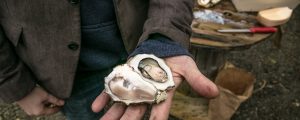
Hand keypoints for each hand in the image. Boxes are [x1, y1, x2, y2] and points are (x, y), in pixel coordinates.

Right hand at [16, 86, 64, 115]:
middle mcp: (34, 113)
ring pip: (41, 109)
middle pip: (46, 110)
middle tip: (57, 101)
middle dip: (52, 105)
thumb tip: (63, 103)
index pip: (52, 111)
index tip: (63, 104)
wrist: (19, 89)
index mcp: (39, 112)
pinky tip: (42, 98)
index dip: (58, 107)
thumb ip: (55, 100)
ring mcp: (29, 111)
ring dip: (46, 104)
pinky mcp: (26, 107)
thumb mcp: (46, 95)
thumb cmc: (33, 92)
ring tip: (50, 98)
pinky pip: (36, 107)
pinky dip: (41, 104)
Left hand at [91, 55, 218, 119]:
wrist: (162, 48)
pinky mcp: (125, 77)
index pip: (160, 111)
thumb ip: (198, 81)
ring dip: (112, 115)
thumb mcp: (189, 68)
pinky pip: (113, 89)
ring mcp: (134, 86)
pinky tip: (95, 107)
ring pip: (122, 104)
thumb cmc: (177, 60)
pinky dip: (104, 98)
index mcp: (163, 93)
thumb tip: (216, 93)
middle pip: (137, 112)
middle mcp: (147, 93)